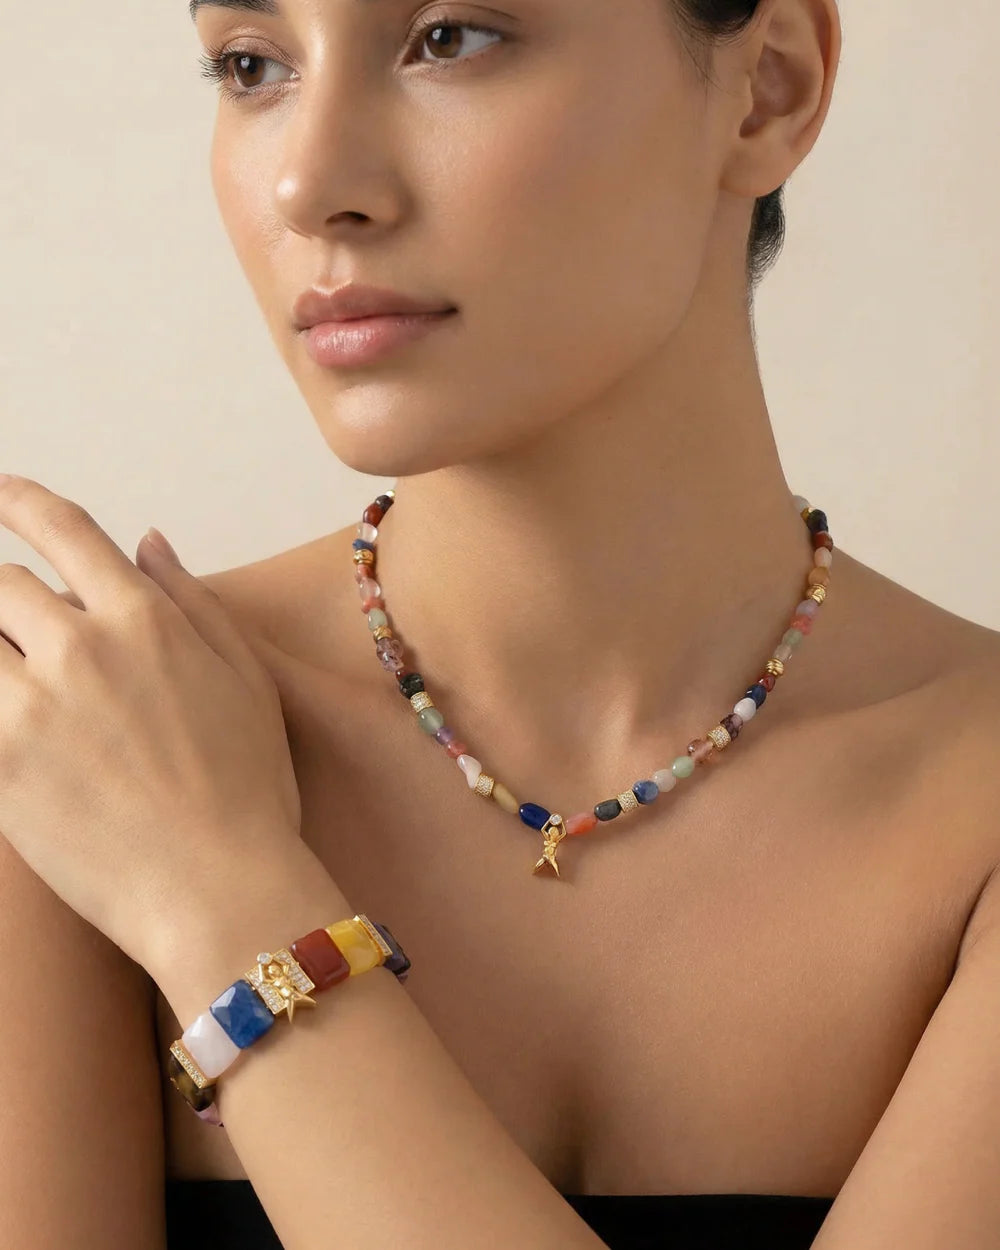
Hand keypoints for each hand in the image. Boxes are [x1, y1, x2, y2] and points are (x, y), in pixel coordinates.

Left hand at [0, 474, 305, 969]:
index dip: (19, 501)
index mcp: (144, 620)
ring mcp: (29, 708)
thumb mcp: (246, 679)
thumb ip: (192, 599)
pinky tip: (10, 726)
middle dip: (7, 602)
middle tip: (24, 636)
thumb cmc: (247, 788)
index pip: (62, 530)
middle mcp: (80, 648)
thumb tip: (148, 541)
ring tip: (20, 681)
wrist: (218, 889)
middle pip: (2, 586)